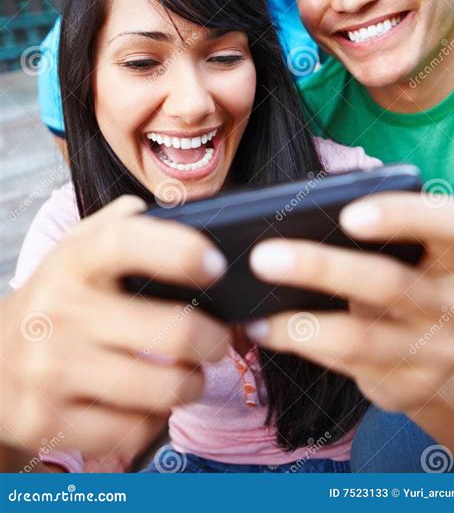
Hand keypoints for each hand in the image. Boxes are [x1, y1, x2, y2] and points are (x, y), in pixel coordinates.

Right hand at [1, 196, 228, 460]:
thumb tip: (175, 210)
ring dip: (192, 385)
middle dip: (213, 341)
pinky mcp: (48, 421)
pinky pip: (133, 432)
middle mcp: (59, 313)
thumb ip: (119, 226)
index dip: (179, 250)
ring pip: (163, 390)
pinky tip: (146, 405)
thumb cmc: (55, 301)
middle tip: (217, 341)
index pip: (125, 243)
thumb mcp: (75, 253)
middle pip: (173, 333)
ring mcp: (51, 371)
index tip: (216, 266)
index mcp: (72, 263)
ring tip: (190, 375)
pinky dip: (152, 422)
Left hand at [247, 193, 453, 464]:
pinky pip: (348, 366)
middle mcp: (453, 301)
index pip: (449, 224)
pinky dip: (302, 348)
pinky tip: (266, 333)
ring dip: (301, 326)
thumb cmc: (396, 276)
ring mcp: (437, 350)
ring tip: (255, 317)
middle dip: (321, 268)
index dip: (403, 214)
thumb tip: (281, 220)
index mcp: (451, 252)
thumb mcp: (395, 253)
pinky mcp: (412, 387)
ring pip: (362, 338)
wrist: (430, 352)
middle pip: (389, 282)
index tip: (348, 213)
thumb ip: (359, 233)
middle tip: (263, 257)